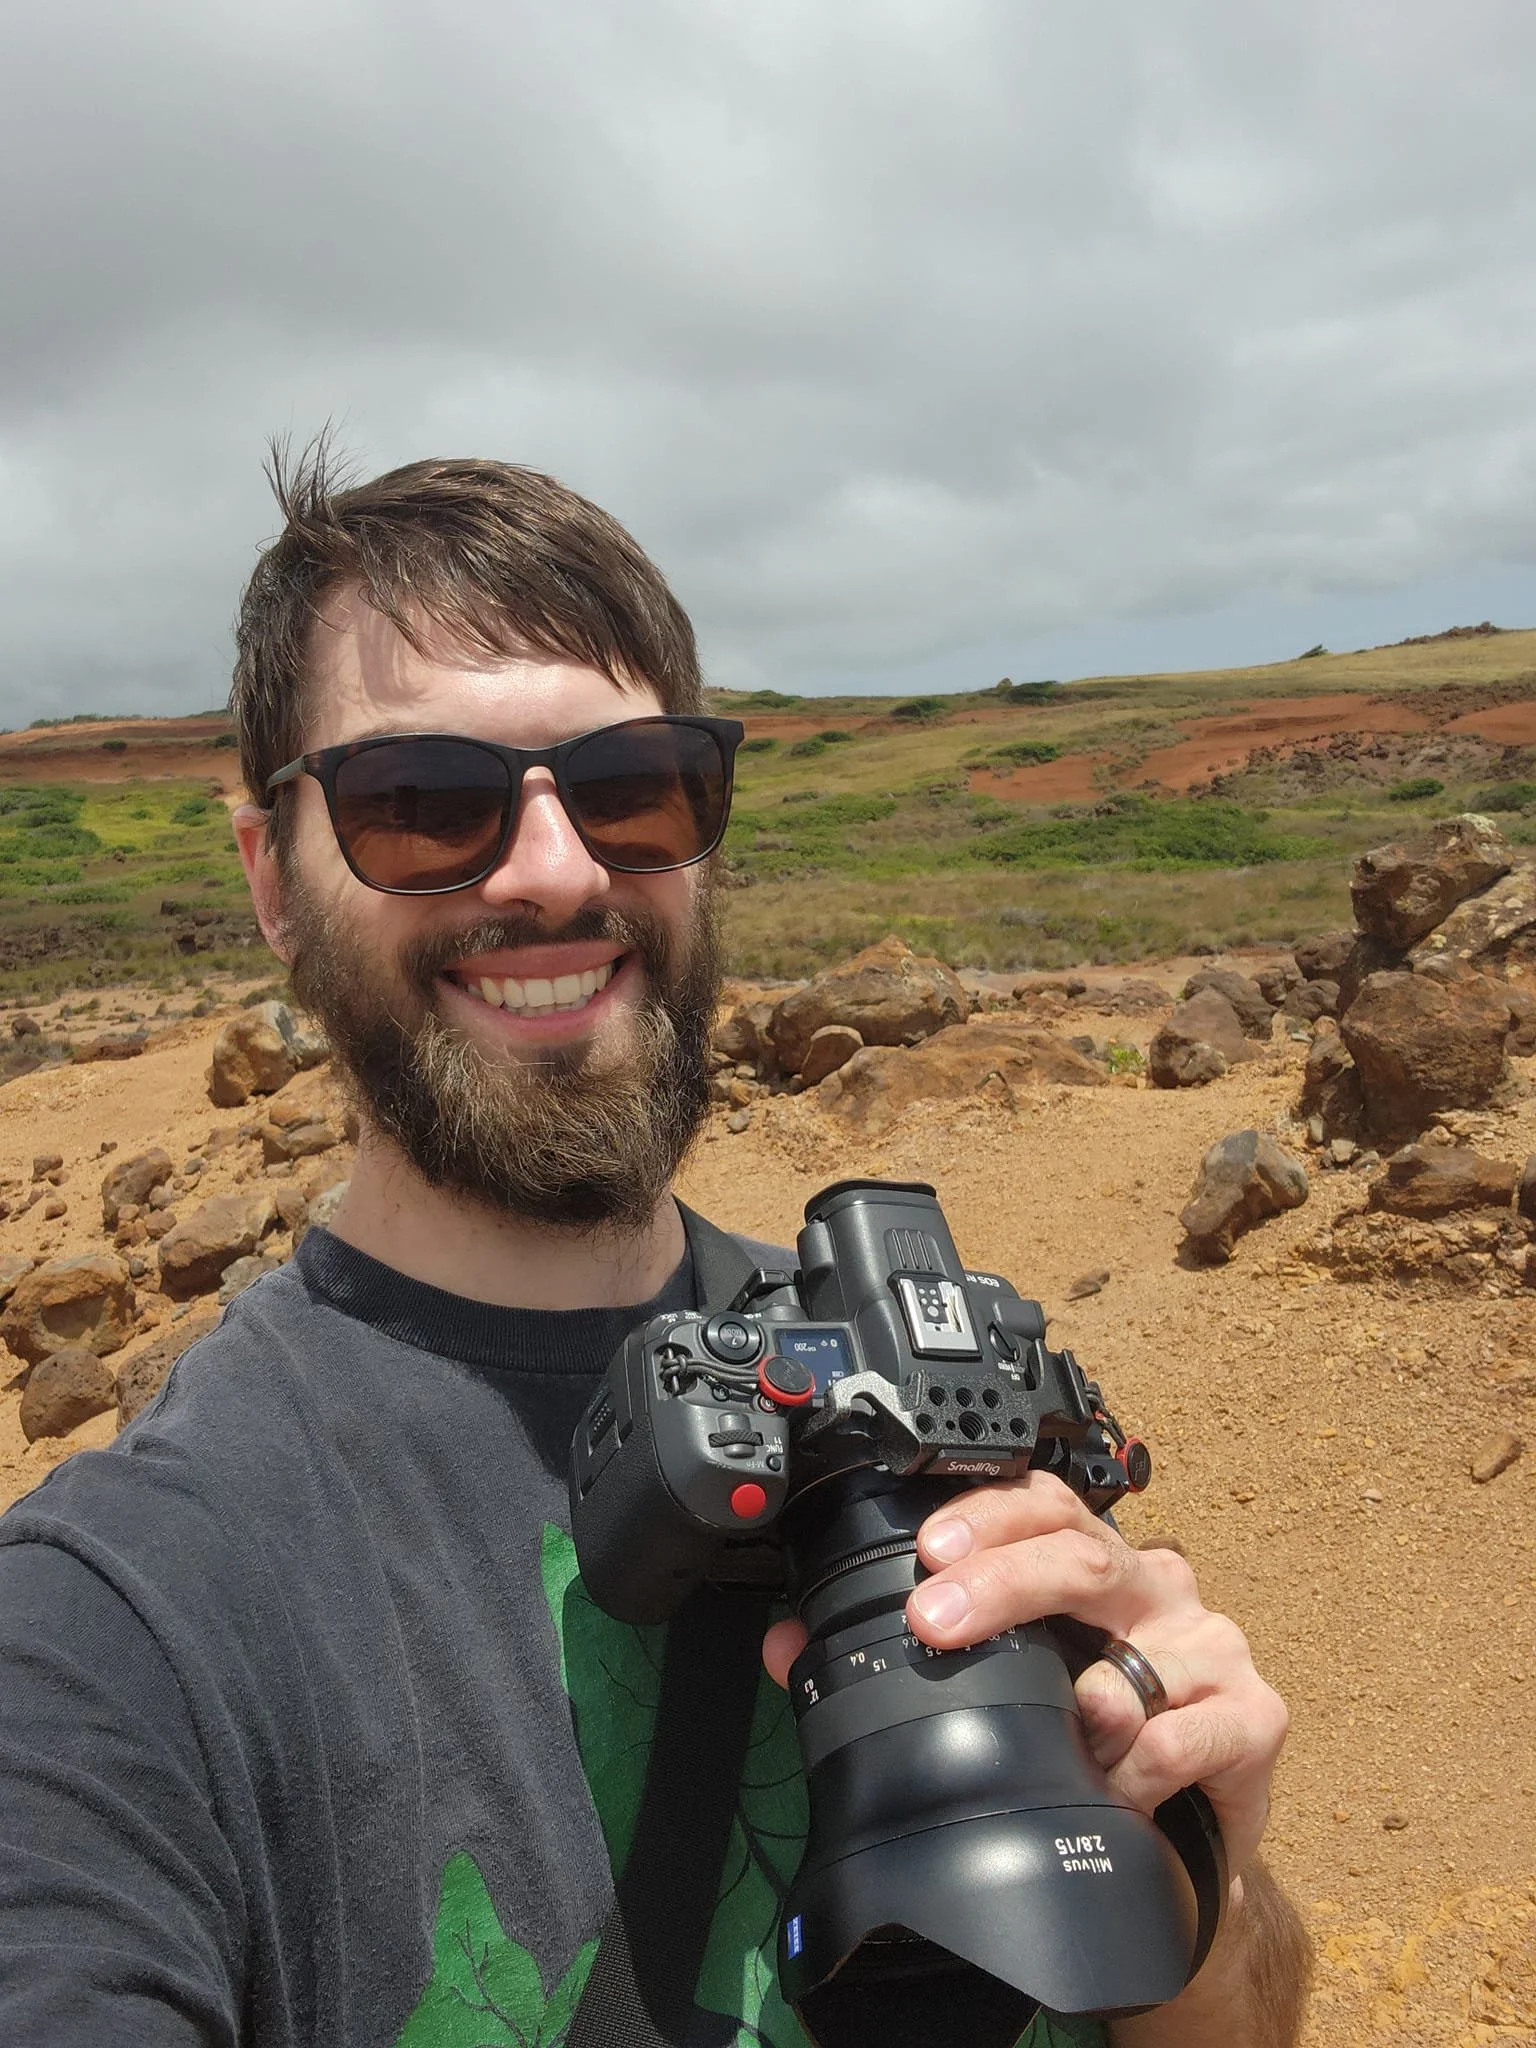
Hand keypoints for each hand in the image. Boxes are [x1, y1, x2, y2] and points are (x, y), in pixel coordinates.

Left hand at [761, 1470, 1286, 1877]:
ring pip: (1135, 1655)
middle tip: (935, 1618)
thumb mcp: (1007, 1689)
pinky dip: (1138, 1768)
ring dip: (1080, 1703)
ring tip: (1047, 1734)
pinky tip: (1111, 1788)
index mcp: (1090, 1565)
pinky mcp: (1256, 1716)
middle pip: (1080, 1554)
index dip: (985, 1513)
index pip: (1042, 1504)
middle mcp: (1152, 1586)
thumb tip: (789, 1648)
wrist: (1184, 1845)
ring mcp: (1210, 1646)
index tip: (925, 1548)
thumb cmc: (1091, 1741)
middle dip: (1001, 1579)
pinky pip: (1184, 1736)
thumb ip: (905, 1660)